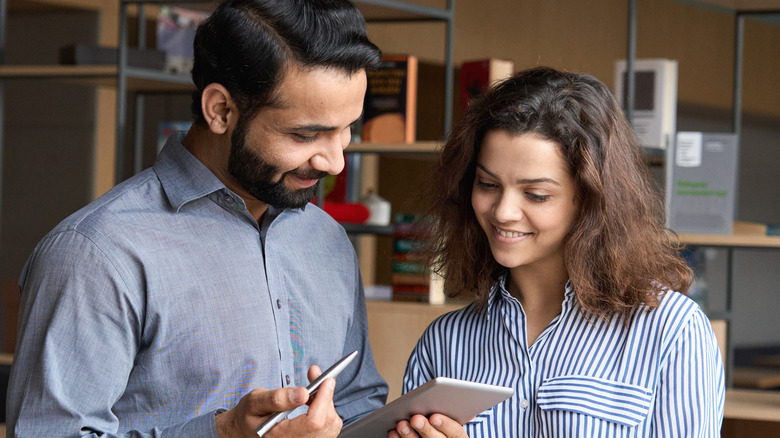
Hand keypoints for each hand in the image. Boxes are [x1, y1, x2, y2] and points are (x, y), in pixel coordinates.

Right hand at [216, 365, 342, 436]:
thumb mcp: (255, 402)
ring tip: (314, 389)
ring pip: (331, 425)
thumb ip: (277, 398)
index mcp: (281, 436)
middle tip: (318, 378)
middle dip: (327, 396)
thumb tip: (302, 393)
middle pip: (326, 423)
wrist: (246, 430)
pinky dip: (327, 410)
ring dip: (327, 402)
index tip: (326, 380)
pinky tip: (316, 401)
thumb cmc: (250, 416)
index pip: (313, 423)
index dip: (323, 399)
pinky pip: (330, 428)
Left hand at [388, 414, 467, 437]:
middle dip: (425, 429)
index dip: (446, 425)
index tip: (434, 416)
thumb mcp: (453, 420)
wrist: (429, 434)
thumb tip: (470, 411)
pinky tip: (393, 432)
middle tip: (415, 418)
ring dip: (409, 436)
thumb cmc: (442, 425)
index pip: (457, 433)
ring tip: (401, 424)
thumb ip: (458, 414)